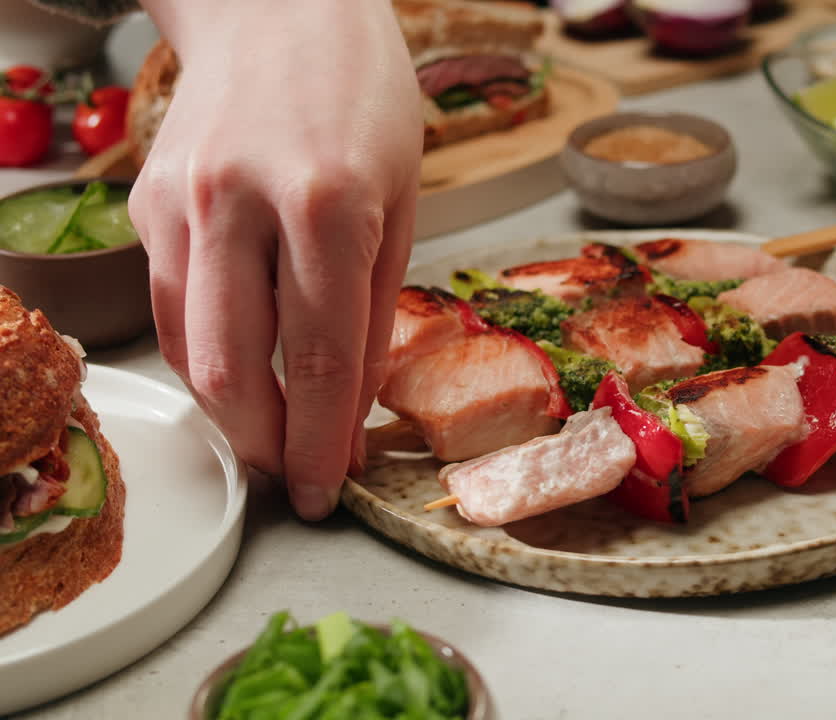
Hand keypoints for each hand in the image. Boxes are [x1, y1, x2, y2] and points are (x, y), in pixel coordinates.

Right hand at [130, 0, 422, 518]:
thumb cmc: (363, 98)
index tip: (327, 489)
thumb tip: (352, 398)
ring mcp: (183, 202)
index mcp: (327, 204)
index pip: (319, 359)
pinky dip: (202, 356)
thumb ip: (376, 304)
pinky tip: (237, 376)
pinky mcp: (147, 202)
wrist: (277, 7)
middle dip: (266, 445)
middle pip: (235, 368)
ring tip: (269, 439)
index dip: (321, 441)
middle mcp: (242, 204)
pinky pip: (170, 306)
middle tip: (294, 480)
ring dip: (228, 413)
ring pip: (188, 347)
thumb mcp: (401, 198)